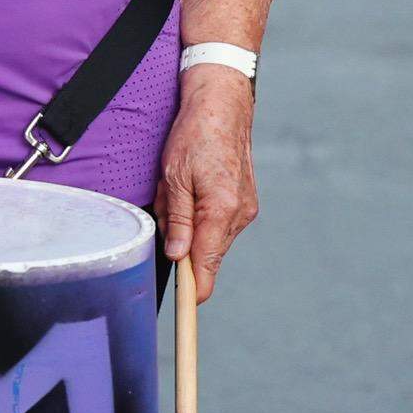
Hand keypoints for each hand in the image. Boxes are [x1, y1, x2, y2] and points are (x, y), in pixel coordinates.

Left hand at [153, 69, 258, 300]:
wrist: (223, 104)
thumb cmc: (195, 134)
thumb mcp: (173, 177)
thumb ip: (177, 220)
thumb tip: (176, 256)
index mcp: (221, 211)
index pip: (207, 268)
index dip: (193, 291)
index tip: (183, 308)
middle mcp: (239, 215)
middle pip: (207, 257)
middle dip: (181, 245)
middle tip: (166, 207)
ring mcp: (246, 210)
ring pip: (211, 240)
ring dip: (190, 227)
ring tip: (179, 190)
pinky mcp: (246, 203)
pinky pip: (218, 225)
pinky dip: (201, 216)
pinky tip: (193, 188)